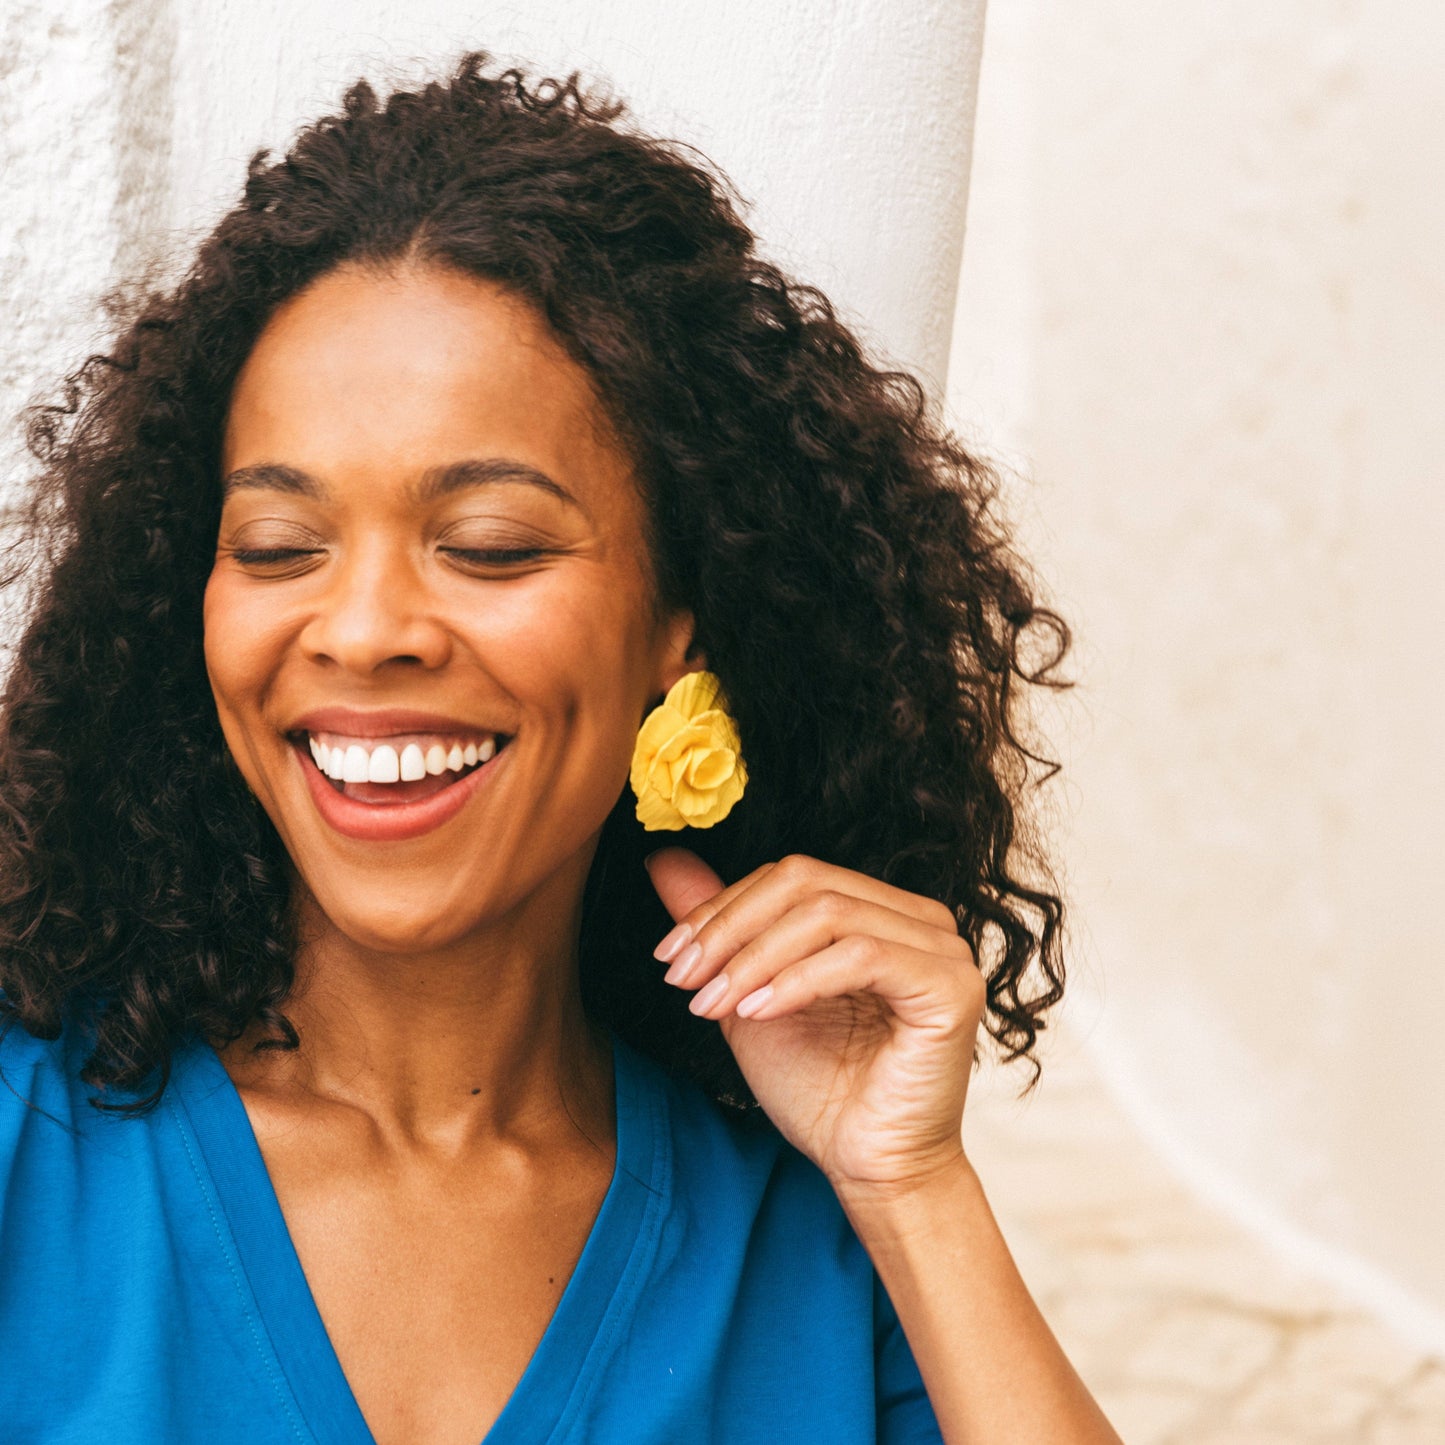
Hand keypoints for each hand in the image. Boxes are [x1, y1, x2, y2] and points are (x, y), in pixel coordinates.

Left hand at [645, 848, 985, 1196]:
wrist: (869, 1168)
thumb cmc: (820, 1090)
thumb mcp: (748, 996)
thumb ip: (719, 928)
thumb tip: (664, 861)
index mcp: (878, 912)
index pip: (791, 877)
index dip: (722, 908)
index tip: (669, 956)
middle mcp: (917, 919)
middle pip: (806, 883)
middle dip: (731, 930)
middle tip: (684, 979)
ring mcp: (942, 948)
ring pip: (828, 914)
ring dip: (754, 959)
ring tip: (713, 1005)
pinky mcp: (950, 986)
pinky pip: (861, 956)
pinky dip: (797, 980)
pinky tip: (758, 1012)